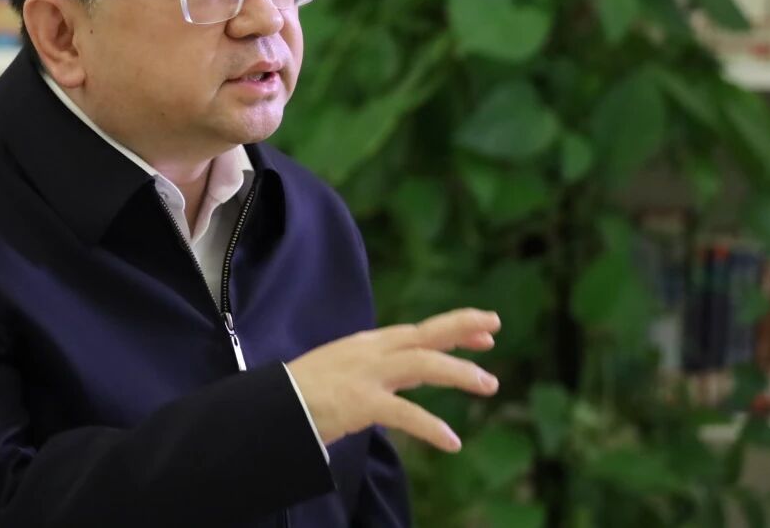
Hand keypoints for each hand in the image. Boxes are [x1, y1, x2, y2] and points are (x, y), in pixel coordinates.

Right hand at [286, 308, 499, 451]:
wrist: (275, 404)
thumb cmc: (306, 390)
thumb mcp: (346, 368)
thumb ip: (378, 368)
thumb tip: (407, 374)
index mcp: (369, 345)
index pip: (418, 332)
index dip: (454, 328)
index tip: (486, 329)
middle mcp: (372, 352)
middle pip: (425, 334)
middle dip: (461, 329)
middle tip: (495, 328)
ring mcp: (367, 375)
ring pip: (422, 364)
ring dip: (458, 373)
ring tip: (489, 385)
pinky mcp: (360, 402)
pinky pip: (404, 413)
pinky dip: (431, 426)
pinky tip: (451, 441)